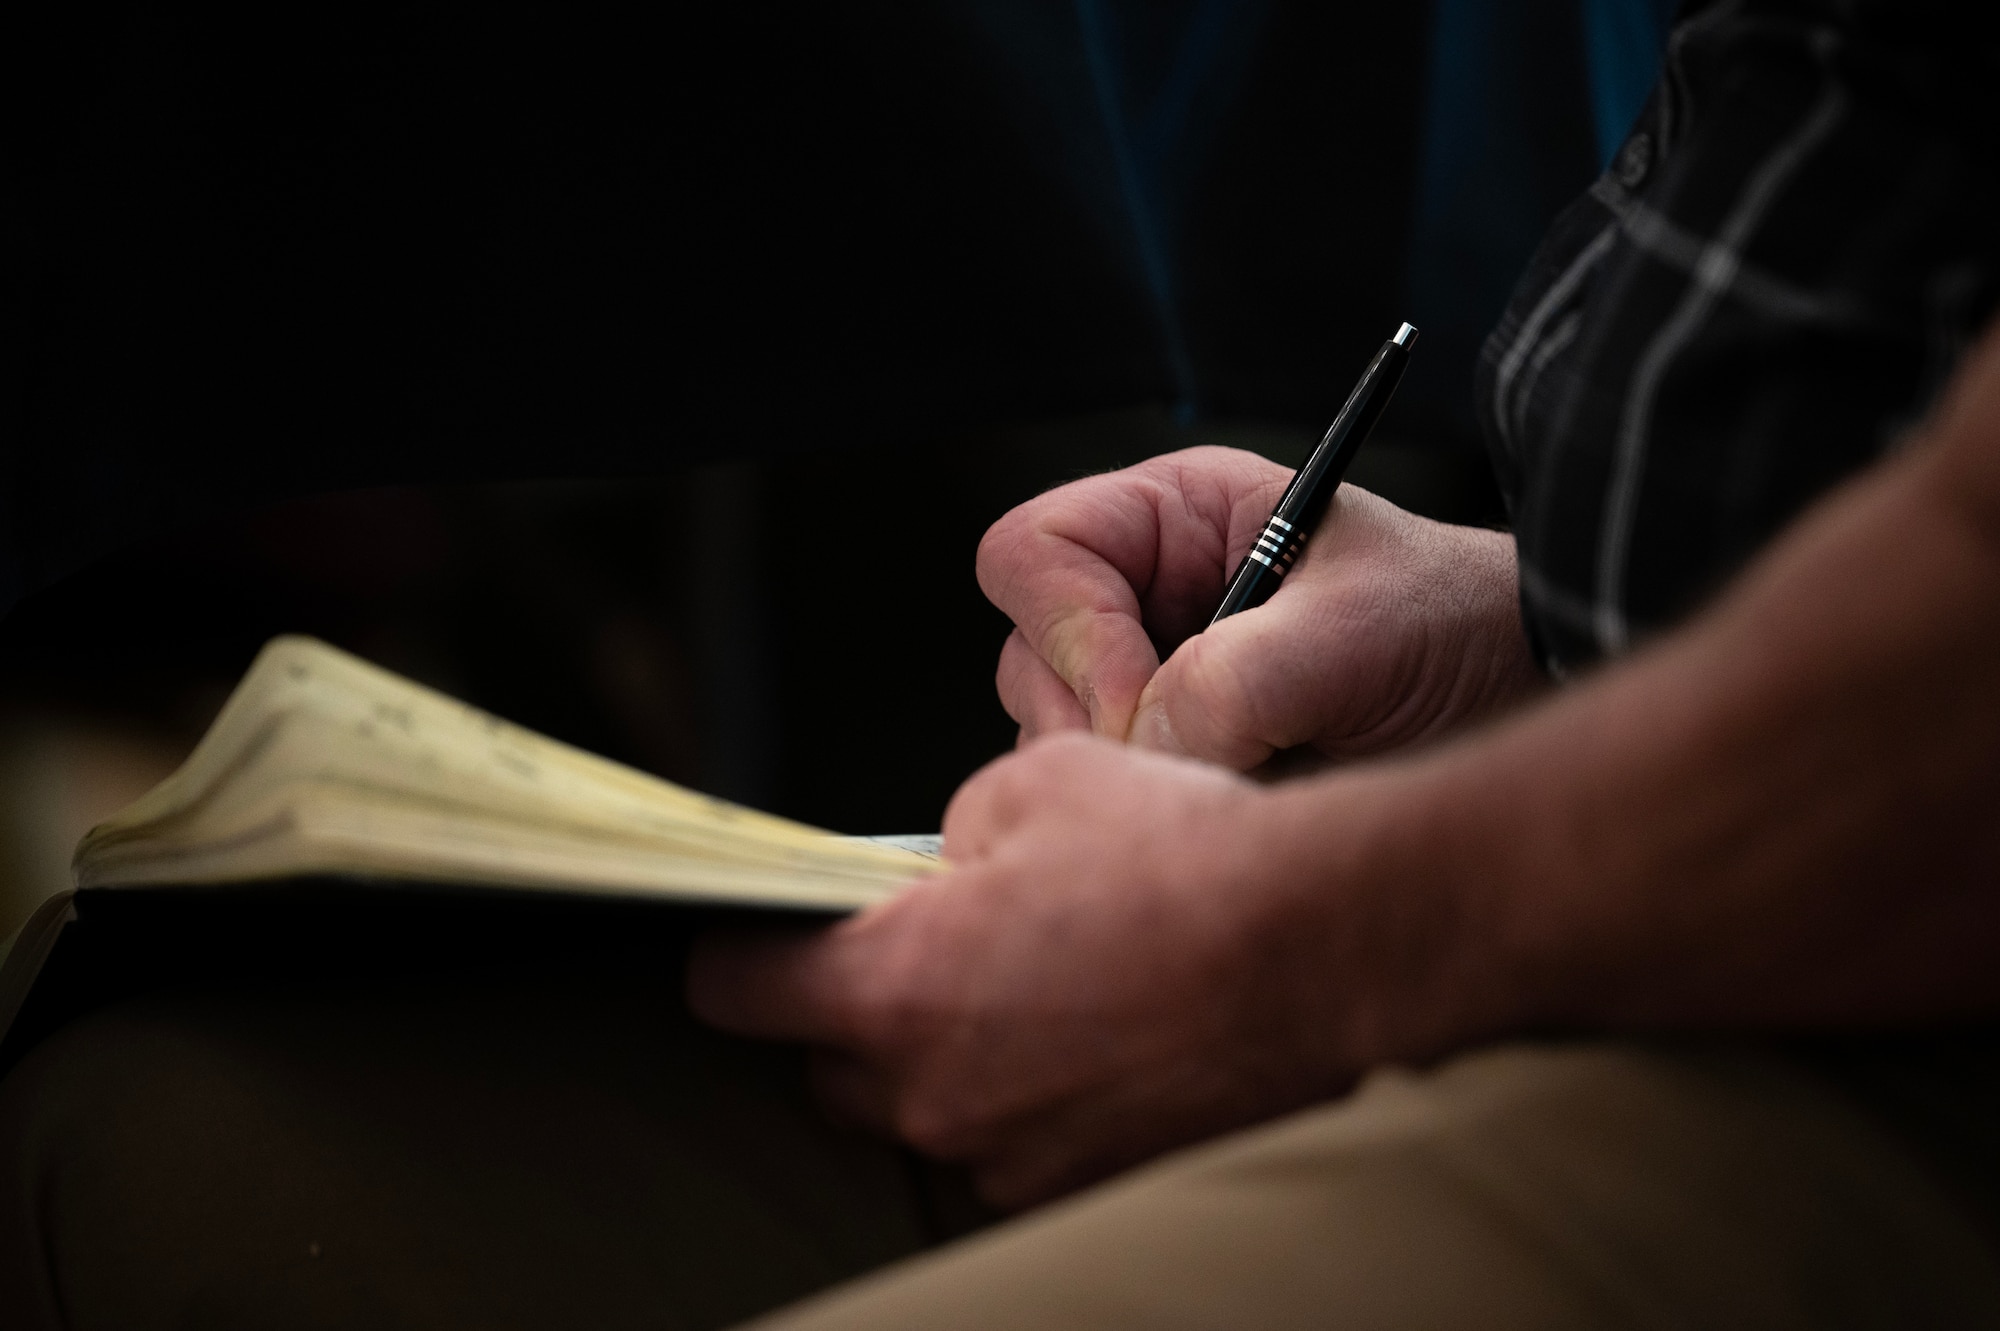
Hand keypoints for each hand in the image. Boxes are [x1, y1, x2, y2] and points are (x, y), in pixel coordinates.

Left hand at [687, 733, 1457, 1208]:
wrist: (1320, 943)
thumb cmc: (1180, 859)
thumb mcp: (1025, 784)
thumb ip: (945, 837)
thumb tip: (941, 869)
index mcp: (893, 990)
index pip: (734, 992)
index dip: (744, 951)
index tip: (763, 936)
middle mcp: (936, 1096)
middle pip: (828, 1065)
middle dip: (860, 1007)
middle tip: (929, 946)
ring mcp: (1010, 1154)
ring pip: (928, 1106)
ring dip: (951, 1053)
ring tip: (1037, 980)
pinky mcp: (1080, 1182)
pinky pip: (1010, 1137)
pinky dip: (1028, 1090)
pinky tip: (1092, 1025)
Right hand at [978, 446, 1543, 768]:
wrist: (1522, 702)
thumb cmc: (1455, 626)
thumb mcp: (1357, 632)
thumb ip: (1237, 680)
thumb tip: (1142, 748)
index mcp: (1173, 520)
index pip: (1037, 552)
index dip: (1070, 628)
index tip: (1140, 702)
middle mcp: (1145, 597)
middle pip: (1031, 654)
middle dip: (1094, 719)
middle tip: (1190, 759)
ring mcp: (1152, 685)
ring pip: (1054, 738)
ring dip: (1126, 777)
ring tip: (1239, 780)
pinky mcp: (1172, 760)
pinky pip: (1105, 797)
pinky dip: (1150, 817)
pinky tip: (1233, 809)